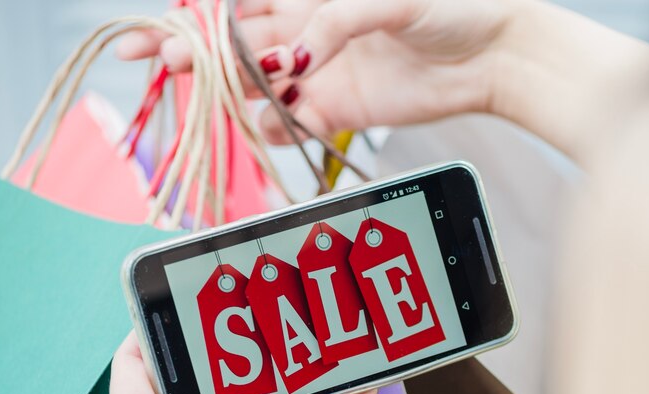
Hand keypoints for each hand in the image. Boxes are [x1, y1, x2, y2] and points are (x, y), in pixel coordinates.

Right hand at [117, 0, 518, 142]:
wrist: (493, 55)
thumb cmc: (453, 4)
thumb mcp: (391, 0)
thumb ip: (336, 21)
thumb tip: (295, 55)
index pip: (236, 3)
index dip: (192, 14)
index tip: (155, 25)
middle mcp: (305, 32)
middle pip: (231, 44)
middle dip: (189, 51)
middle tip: (155, 61)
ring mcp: (319, 74)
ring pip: (255, 85)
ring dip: (228, 91)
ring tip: (211, 95)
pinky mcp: (338, 112)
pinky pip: (292, 123)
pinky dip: (274, 126)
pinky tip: (269, 122)